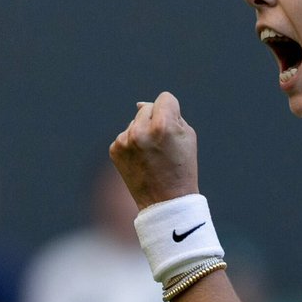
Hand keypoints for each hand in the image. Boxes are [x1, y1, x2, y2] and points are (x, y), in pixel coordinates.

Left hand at [109, 91, 198, 209]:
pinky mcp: (115, 149)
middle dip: (155, 121)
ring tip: (152, 156)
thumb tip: (139, 104)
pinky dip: (132, 145)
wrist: (166, 202)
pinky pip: (125, 136)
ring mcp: (125, 140)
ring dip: (142, 133)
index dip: (172, 112)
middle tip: (163, 147)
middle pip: (147, 108)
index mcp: (163, 125)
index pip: (165, 98)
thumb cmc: (182, 168)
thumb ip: (170, 113)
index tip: (173, 131)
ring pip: (134, 122)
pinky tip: (141, 161)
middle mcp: (141, 130)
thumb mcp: (187, 137)